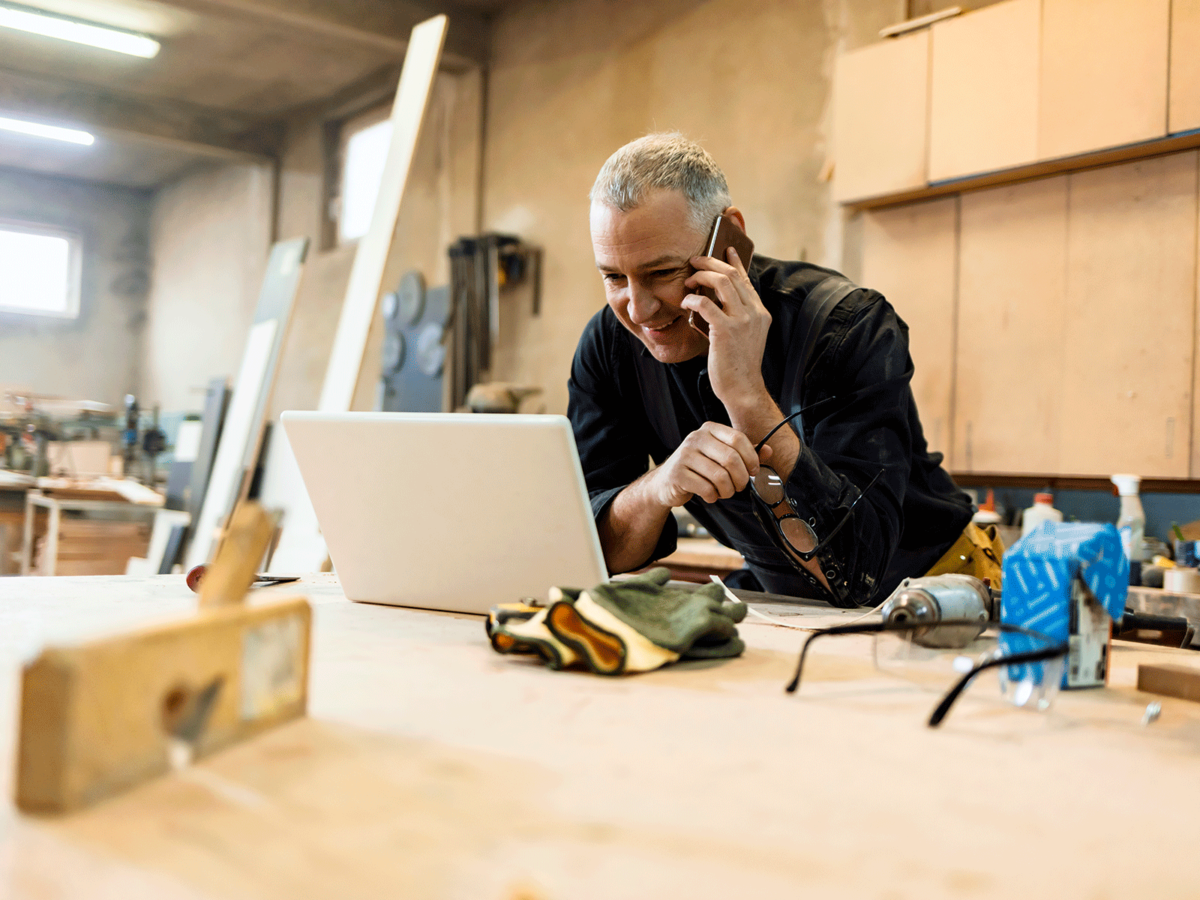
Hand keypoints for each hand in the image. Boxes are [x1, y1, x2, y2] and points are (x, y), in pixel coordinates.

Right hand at [645, 422, 771, 507]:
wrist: (667, 481)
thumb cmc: (699, 468)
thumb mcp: (721, 456)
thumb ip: (745, 452)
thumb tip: (768, 451)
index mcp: (709, 429)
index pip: (738, 439)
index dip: (751, 457)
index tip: (753, 470)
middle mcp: (695, 438)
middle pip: (731, 458)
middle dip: (741, 478)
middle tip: (739, 486)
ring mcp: (684, 455)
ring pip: (720, 476)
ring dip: (727, 490)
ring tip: (724, 492)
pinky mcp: (678, 474)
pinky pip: (706, 488)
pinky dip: (713, 496)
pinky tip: (710, 495)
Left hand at [682, 246, 771, 407]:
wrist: (743, 389)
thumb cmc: (737, 366)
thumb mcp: (742, 337)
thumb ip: (735, 317)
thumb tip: (712, 300)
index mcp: (760, 313)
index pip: (746, 279)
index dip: (734, 261)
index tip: (724, 248)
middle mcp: (754, 313)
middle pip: (732, 275)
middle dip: (711, 262)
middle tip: (694, 260)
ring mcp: (742, 320)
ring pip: (722, 282)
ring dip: (701, 275)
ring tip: (688, 279)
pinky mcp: (726, 330)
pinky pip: (706, 303)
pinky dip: (692, 299)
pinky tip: (685, 302)